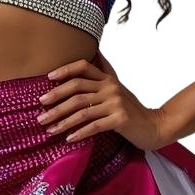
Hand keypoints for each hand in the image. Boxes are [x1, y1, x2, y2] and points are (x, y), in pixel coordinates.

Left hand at [35, 51, 167, 150]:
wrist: (154, 126)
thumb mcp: (117, 89)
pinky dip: (78, 133)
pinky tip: (67, 138)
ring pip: (82, 110)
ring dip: (62, 120)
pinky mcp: (120, 119)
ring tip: (48, 128)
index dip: (65, 69)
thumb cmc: (131, 109)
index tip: (48, 78)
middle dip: (56, 98)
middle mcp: (110, 88)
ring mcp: (115, 103)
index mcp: (107, 79)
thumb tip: (94, 55)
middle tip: (40, 108)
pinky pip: (93, 126)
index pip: (83, 66)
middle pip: (77, 89)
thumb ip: (103, 76)